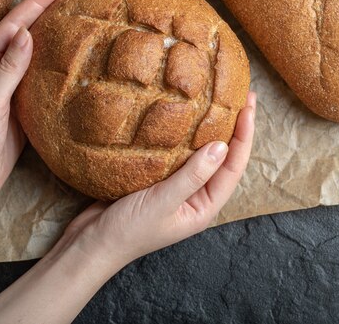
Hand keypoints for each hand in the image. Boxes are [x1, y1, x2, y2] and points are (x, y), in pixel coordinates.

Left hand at [0, 0, 75, 213]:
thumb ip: (8, 70)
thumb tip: (27, 34)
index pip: (16, 23)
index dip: (40, 0)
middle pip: (26, 29)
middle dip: (48, 5)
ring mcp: (11, 87)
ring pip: (36, 51)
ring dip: (54, 30)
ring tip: (77, 12)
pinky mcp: (23, 106)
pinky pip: (42, 77)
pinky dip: (57, 62)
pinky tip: (72, 58)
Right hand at [52, 92, 256, 267]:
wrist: (91, 242)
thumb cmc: (128, 231)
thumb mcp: (163, 202)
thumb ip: (192, 175)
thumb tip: (221, 146)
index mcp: (203, 207)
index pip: (232, 168)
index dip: (243, 137)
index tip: (248, 108)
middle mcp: (193, 196)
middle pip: (221, 158)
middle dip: (232, 128)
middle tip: (242, 95)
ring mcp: (174, 186)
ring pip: (198, 153)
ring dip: (209, 128)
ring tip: (218, 99)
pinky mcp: (154, 178)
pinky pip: (175, 152)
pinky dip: (181, 134)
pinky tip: (181, 115)